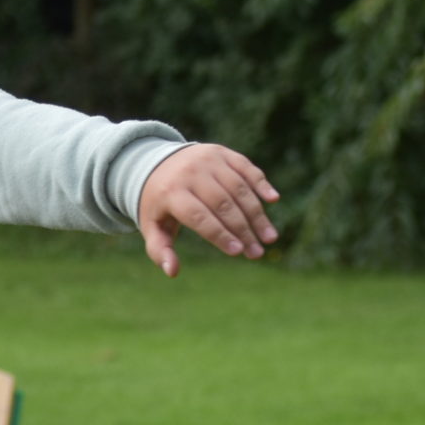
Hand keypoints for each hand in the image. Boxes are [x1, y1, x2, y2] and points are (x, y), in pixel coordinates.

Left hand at [137, 144, 278, 276]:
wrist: (156, 162)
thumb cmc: (159, 203)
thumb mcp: (151, 226)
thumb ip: (159, 250)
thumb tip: (172, 272)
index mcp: (170, 192)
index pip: (199, 216)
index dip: (219, 234)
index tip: (237, 252)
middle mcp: (191, 172)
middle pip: (222, 204)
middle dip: (243, 230)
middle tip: (257, 253)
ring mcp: (208, 159)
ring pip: (238, 188)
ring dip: (256, 214)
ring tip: (269, 237)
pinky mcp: (222, 152)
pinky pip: (245, 168)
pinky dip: (260, 183)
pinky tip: (273, 200)